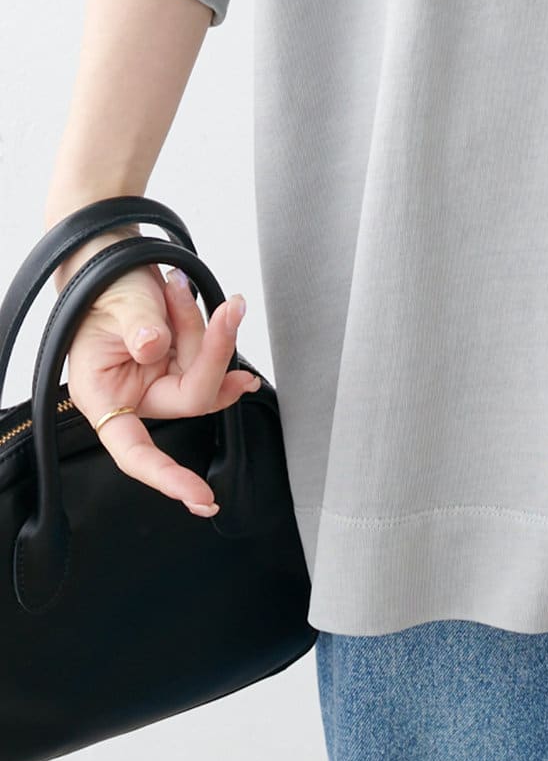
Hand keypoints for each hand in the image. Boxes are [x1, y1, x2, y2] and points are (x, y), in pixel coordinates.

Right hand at [61, 251, 261, 517]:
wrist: (115, 265)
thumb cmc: (105, 290)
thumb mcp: (117, 304)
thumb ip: (138, 326)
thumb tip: (155, 347)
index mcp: (104, 398)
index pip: (136, 452)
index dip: (167, 476)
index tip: (200, 495)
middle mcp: (136, 396)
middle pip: (192, 396)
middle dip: (212, 349)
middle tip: (226, 307)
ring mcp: (163, 380)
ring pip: (208, 372)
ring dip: (205, 328)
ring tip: (177, 289)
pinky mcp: (184, 363)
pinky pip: (214, 360)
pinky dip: (221, 337)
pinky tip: (230, 319)